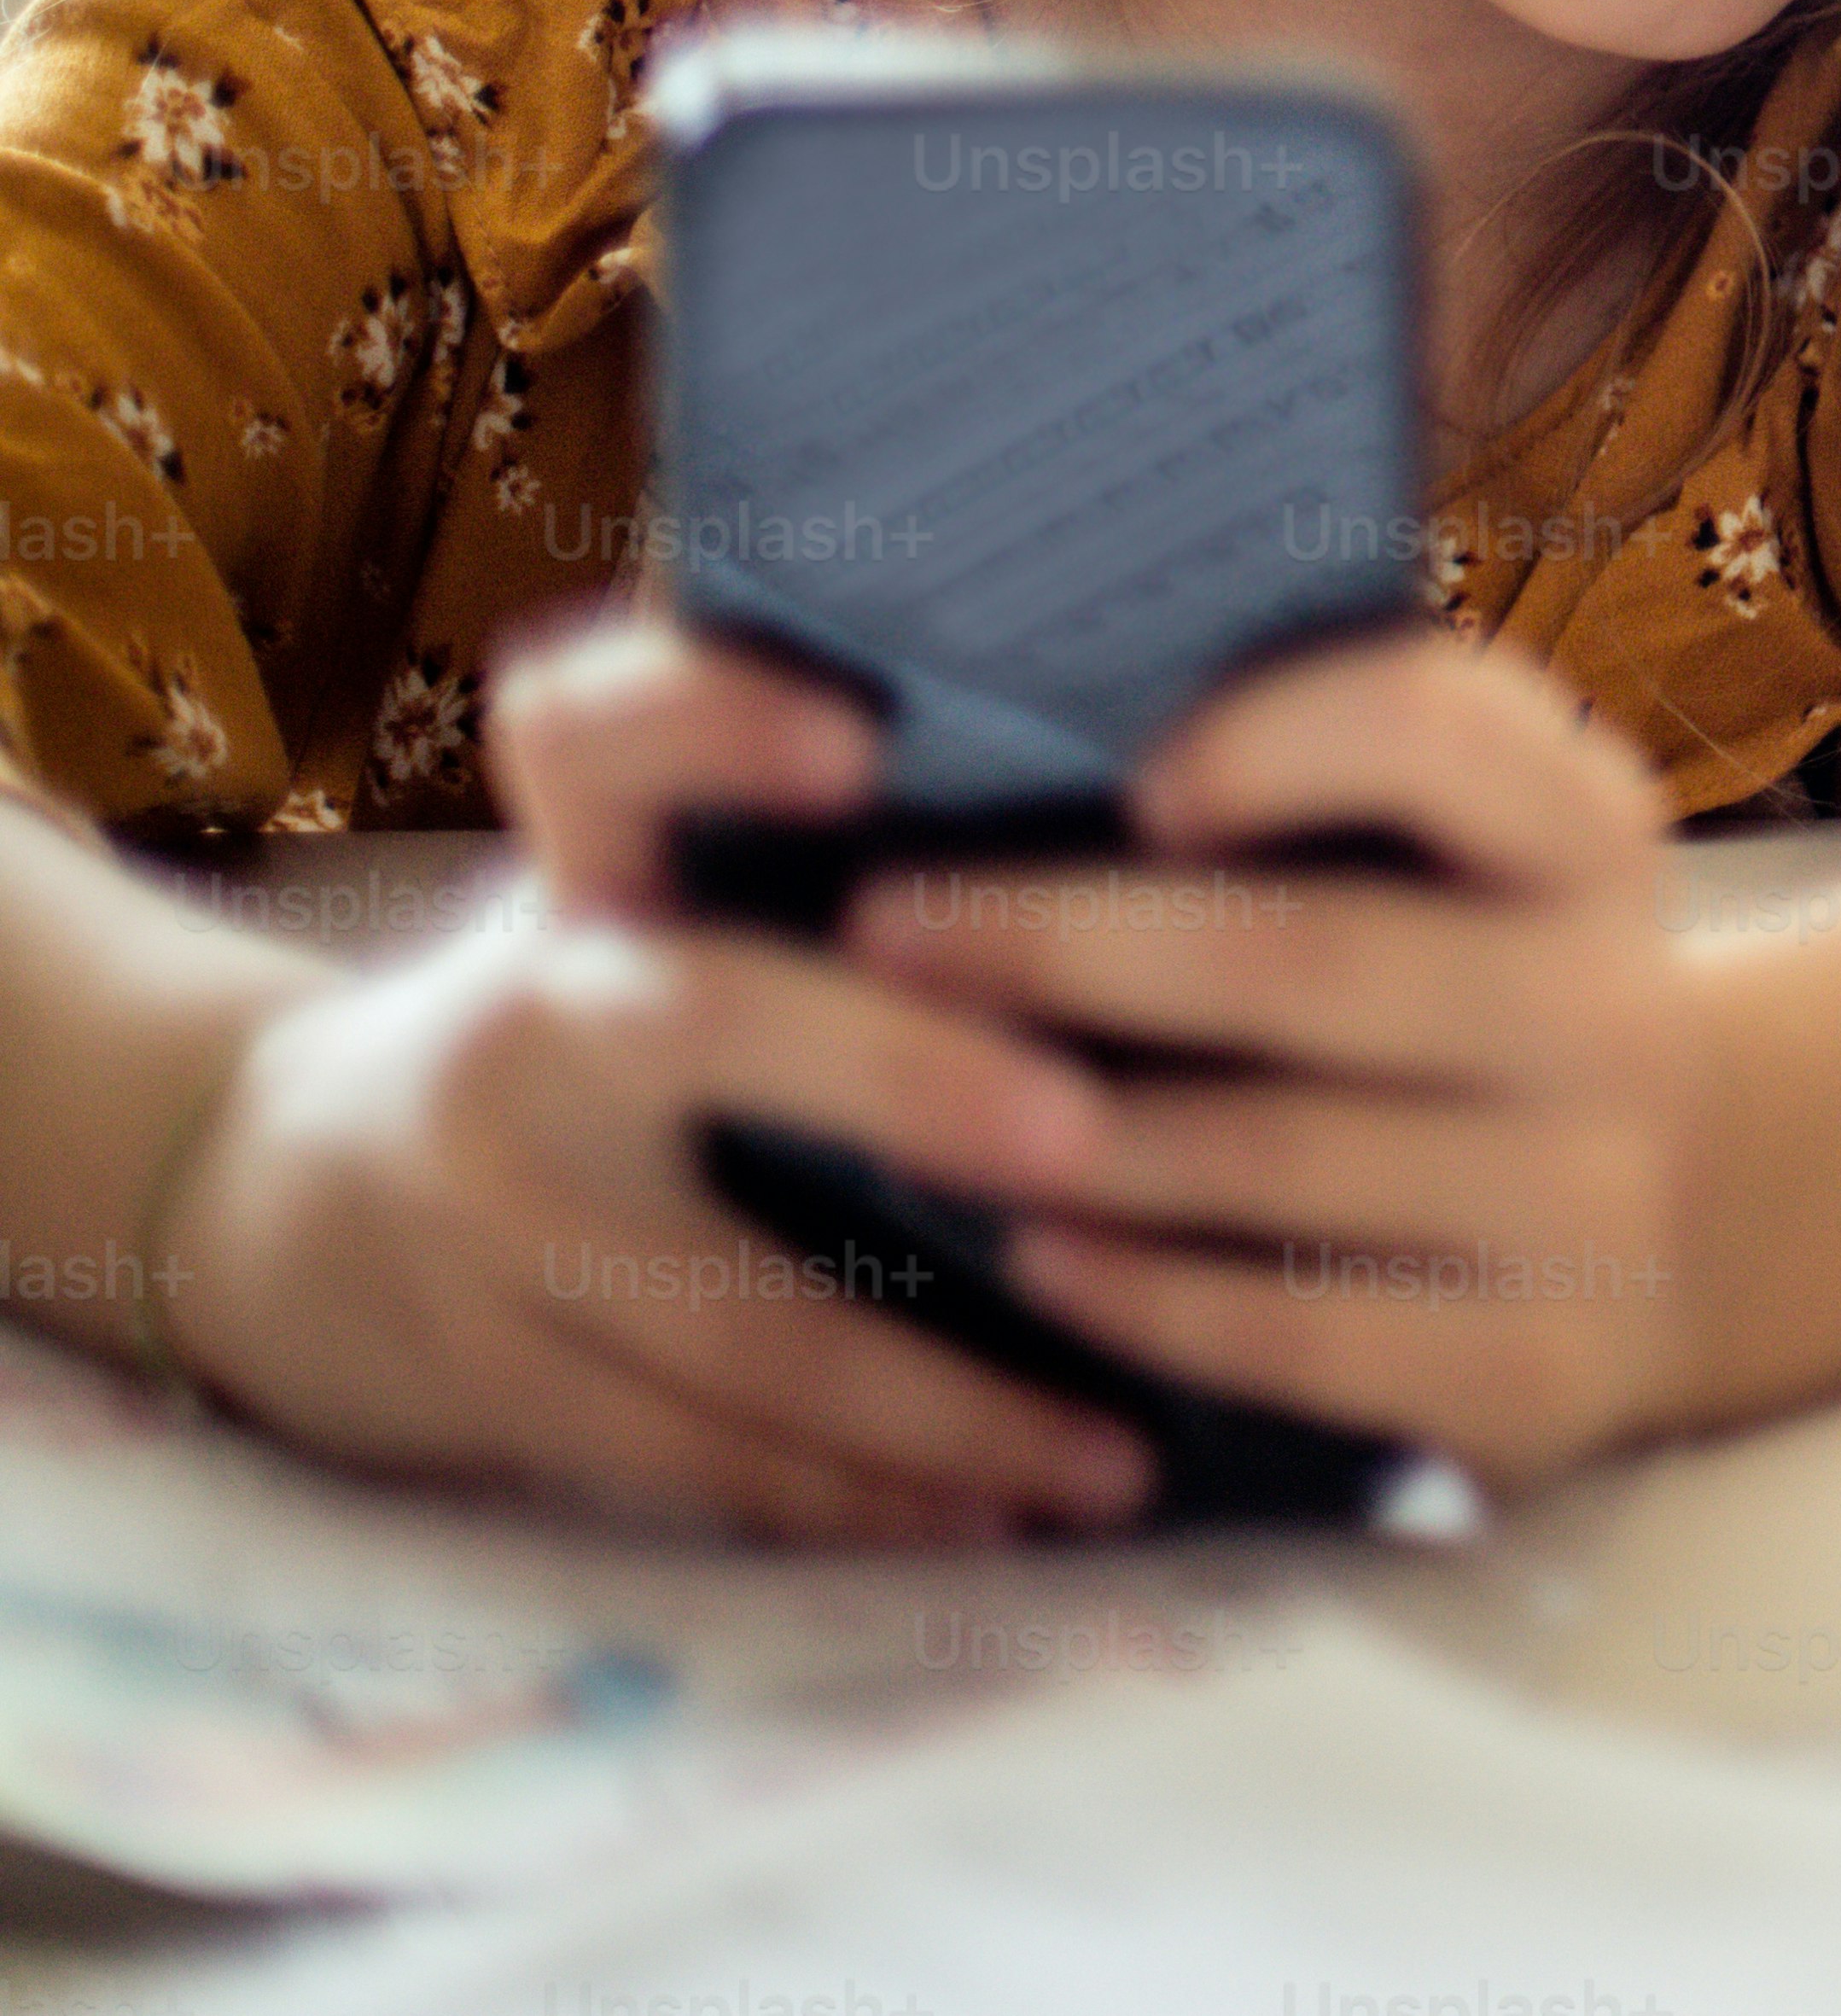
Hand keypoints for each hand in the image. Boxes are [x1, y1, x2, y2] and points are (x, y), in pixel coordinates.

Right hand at [153, 611, 1154, 1543]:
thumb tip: (1159, 773)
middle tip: (1080, 1131)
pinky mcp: (501, 1376)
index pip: (602, 731)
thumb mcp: (642, 879)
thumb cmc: (584, 999)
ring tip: (1121, 1448)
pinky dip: (860, 1496)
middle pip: (706, 1016)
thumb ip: (824, 832)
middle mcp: (537, 1021)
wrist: (288, 1188)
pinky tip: (1007, 1517)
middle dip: (901, 1072)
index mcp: (584, 864)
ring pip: (734, 1310)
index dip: (712, 715)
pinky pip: (702, 1454)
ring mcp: (502, 1217)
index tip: (862, 742)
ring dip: (943, 1397)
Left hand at [834, 631, 1698, 1488]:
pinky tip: (1037, 1259)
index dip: (1282, 739)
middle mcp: (1610, 1008)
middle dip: (1066, 944)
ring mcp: (1588, 1200)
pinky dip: (1145, 1296)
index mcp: (1585, 841)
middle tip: (882, 935)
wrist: (1702, 1211)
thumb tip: (1054, 731)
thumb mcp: (1479, 858)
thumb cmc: (1485, 989)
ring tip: (910, 1110)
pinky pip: (1300, 1332)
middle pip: (1314, 958)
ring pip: (1282, 1156)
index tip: (1132, 772)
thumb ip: (1336, 777)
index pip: (1445, 737)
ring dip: (1067, 1134)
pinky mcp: (1538, 1369)